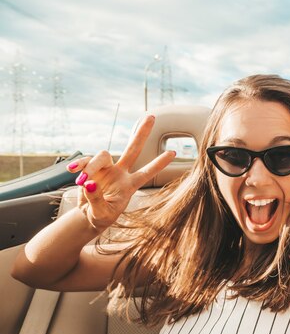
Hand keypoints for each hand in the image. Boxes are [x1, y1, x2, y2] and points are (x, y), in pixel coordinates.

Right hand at [66, 115, 174, 230]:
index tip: (173, 152)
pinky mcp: (91, 169)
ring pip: (102, 155)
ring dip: (90, 166)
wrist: (88, 217)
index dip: (159, 163)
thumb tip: (89, 183)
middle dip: (141, 133)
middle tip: (151, 116)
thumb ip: (96, 199)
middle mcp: (120, 173)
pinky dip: (78, 164)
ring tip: (80, 182)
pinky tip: (71, 171)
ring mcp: (106, 169)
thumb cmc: (100, 216)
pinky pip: (85, 161)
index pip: (147, 172)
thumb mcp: (101, 213)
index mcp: (129, 185)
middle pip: (133, 149)